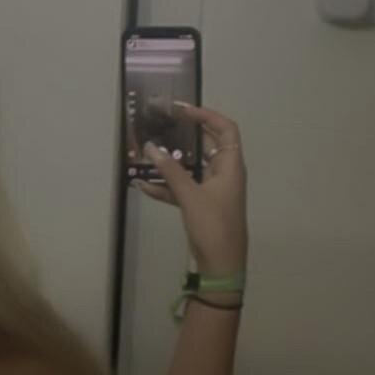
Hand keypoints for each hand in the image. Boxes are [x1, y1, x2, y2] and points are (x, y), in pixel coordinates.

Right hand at [138, 103, 246, 277]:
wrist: (221, 264)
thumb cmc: (213, 225)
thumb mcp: (191, 196)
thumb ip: (171, 171)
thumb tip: (151, 148)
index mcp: (230, 165)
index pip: (224, 129)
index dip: (206, 115)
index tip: (182, 110)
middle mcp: (223, 173)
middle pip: (206, 145)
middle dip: (184, 136)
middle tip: (162, 126)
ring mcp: (212, 190)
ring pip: (191, 168)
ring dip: (171, 163)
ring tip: (148, 154)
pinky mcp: (200, 206)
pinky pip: (182, 189)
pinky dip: (166, 186)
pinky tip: (144, 185)